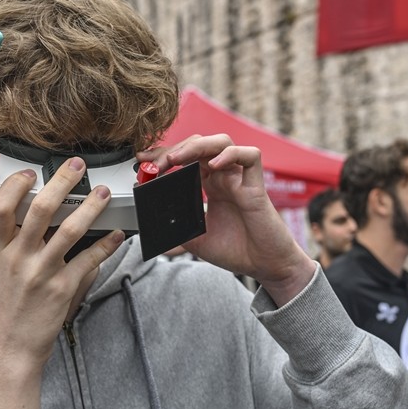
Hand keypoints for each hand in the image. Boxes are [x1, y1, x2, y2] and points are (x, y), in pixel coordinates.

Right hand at [0, 159, 125, 369]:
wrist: (10, 348)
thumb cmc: (7, 308)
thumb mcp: (0, 271)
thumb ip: (15, 245)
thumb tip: (40, 219)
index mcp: (0, 251)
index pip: (0, 209)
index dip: (15, 186)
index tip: (30, 173)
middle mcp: (19, 258)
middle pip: (40, 209)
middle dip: (61, 182)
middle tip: (76, 166)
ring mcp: (42, 273)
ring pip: (70, 230)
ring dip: (91, 207)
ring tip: (102, 193)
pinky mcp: (63, 288)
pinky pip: (90, 259)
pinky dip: (107, 244)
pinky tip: (118, 235)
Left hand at [139, 134, 314, 305]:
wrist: (265, 266)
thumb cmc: (238, 250)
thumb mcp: (196, 240)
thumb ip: (176, 229)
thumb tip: (150, 225)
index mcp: (210, 185)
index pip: (186, 157)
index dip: (164, 154)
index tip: (143, 162)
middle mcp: (224, 176)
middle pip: (200, 144)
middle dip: (175, 148)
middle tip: (155, 164)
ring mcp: (240, 178)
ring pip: (222, 142)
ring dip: (197, 146)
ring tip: (178, 159)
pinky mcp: (257, 185)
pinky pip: (250, 155)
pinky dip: (231, 155)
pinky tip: (215, 166)